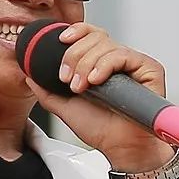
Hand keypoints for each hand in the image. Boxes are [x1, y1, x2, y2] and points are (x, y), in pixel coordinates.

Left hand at [23, 23, 176, 170]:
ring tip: (81, 87)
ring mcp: (133, 63)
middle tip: (68, 79)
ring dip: (86, 64)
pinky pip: (123, 55)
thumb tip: (29, 76)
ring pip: (106, 45)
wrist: (119, 147)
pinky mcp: (149, 69)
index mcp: (99, 63)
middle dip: (74, 56)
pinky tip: (96, 80)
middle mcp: (117, 60)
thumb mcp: (64, 106)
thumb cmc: (101, 129)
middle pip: (94, 37)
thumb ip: (47, 91)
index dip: (75, 31)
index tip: (61, 40)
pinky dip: (105, 65)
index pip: (89, 34)